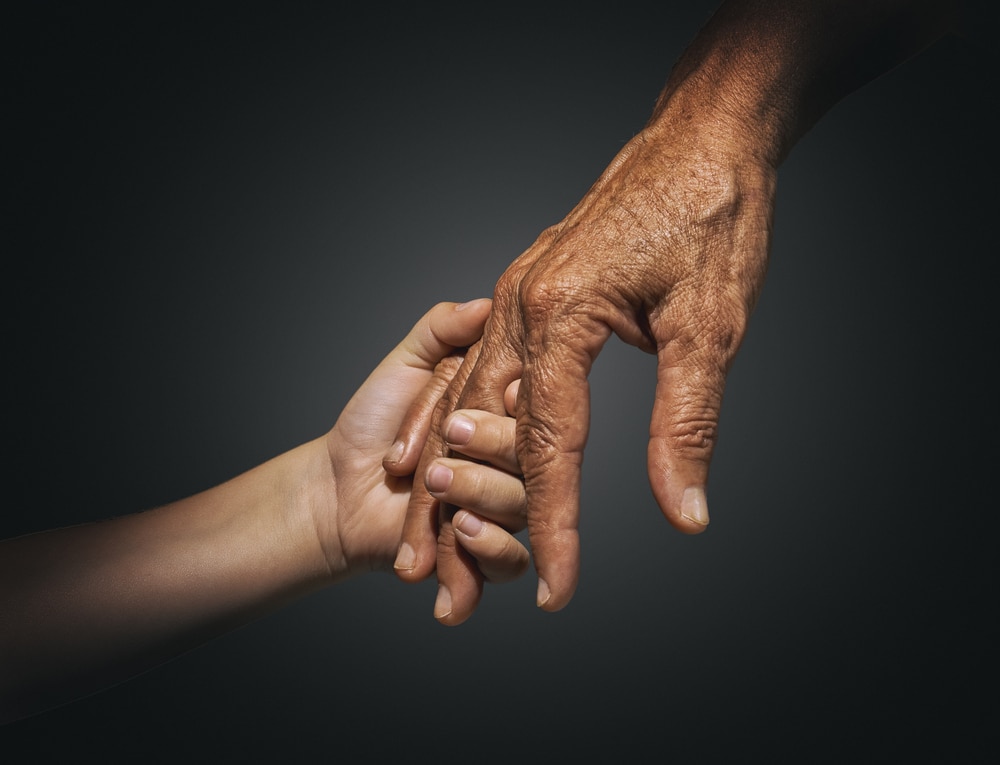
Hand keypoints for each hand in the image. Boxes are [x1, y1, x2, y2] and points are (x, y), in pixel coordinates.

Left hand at [324, 299, 527, 583]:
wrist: (336, 487)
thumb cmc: (373, 423)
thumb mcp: (405, 362)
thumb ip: (444, 327)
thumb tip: (487, 304)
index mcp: (502, 415)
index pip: (531, 408)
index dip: (511, 404)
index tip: (490, 395)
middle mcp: (510, 462)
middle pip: (534, 460)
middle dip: (492, 448)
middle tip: (449, 438)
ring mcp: (500, 508)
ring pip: (522, 507)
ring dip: (480, 493)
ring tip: (434, 484)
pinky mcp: (484, 554)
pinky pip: (512, 562)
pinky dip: (490, 549)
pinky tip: (462, 530)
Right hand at [392, 110, 775, 619]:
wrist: (700, 135)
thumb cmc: (711, 218)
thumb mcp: (708, 326)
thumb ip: (685, 425)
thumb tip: (683, 515)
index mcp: (562, 315)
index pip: (551, 445)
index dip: (554, 526)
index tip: (558, 591)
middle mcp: (520, 306)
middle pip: (481, 434)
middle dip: (465, 518)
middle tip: (449, 594)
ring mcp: (515, 296)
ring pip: (464, 404)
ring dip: (444, 479)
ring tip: (423, 545)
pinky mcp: (523, 291)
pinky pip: (473, 368)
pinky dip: (449, 424)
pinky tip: (431, 457)